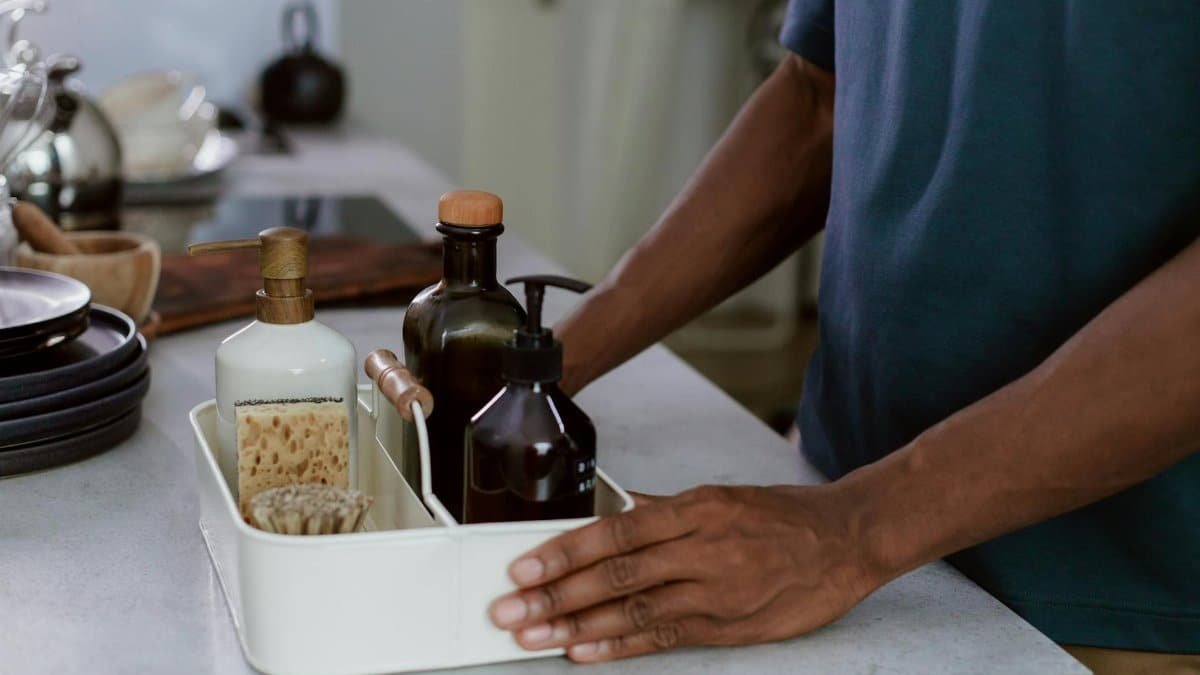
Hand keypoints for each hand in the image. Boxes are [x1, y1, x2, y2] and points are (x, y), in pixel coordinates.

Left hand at [488, 484, 878, 662]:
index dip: (565, 552)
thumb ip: (665, 510)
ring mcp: (716, 592)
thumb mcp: (721, 497)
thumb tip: (613, 511)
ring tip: (534, 637)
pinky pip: (665, 638)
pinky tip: (586, 653)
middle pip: (616, 574)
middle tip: (510, 610)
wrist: (846, 541)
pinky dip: (622, 647)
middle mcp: (703, 549)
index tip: (525, 567)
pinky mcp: (729, 627)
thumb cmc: (782, 517)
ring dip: (577, 627)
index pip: (616, 531)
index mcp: (696, 509)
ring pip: (634, 611)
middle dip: (556, 595)